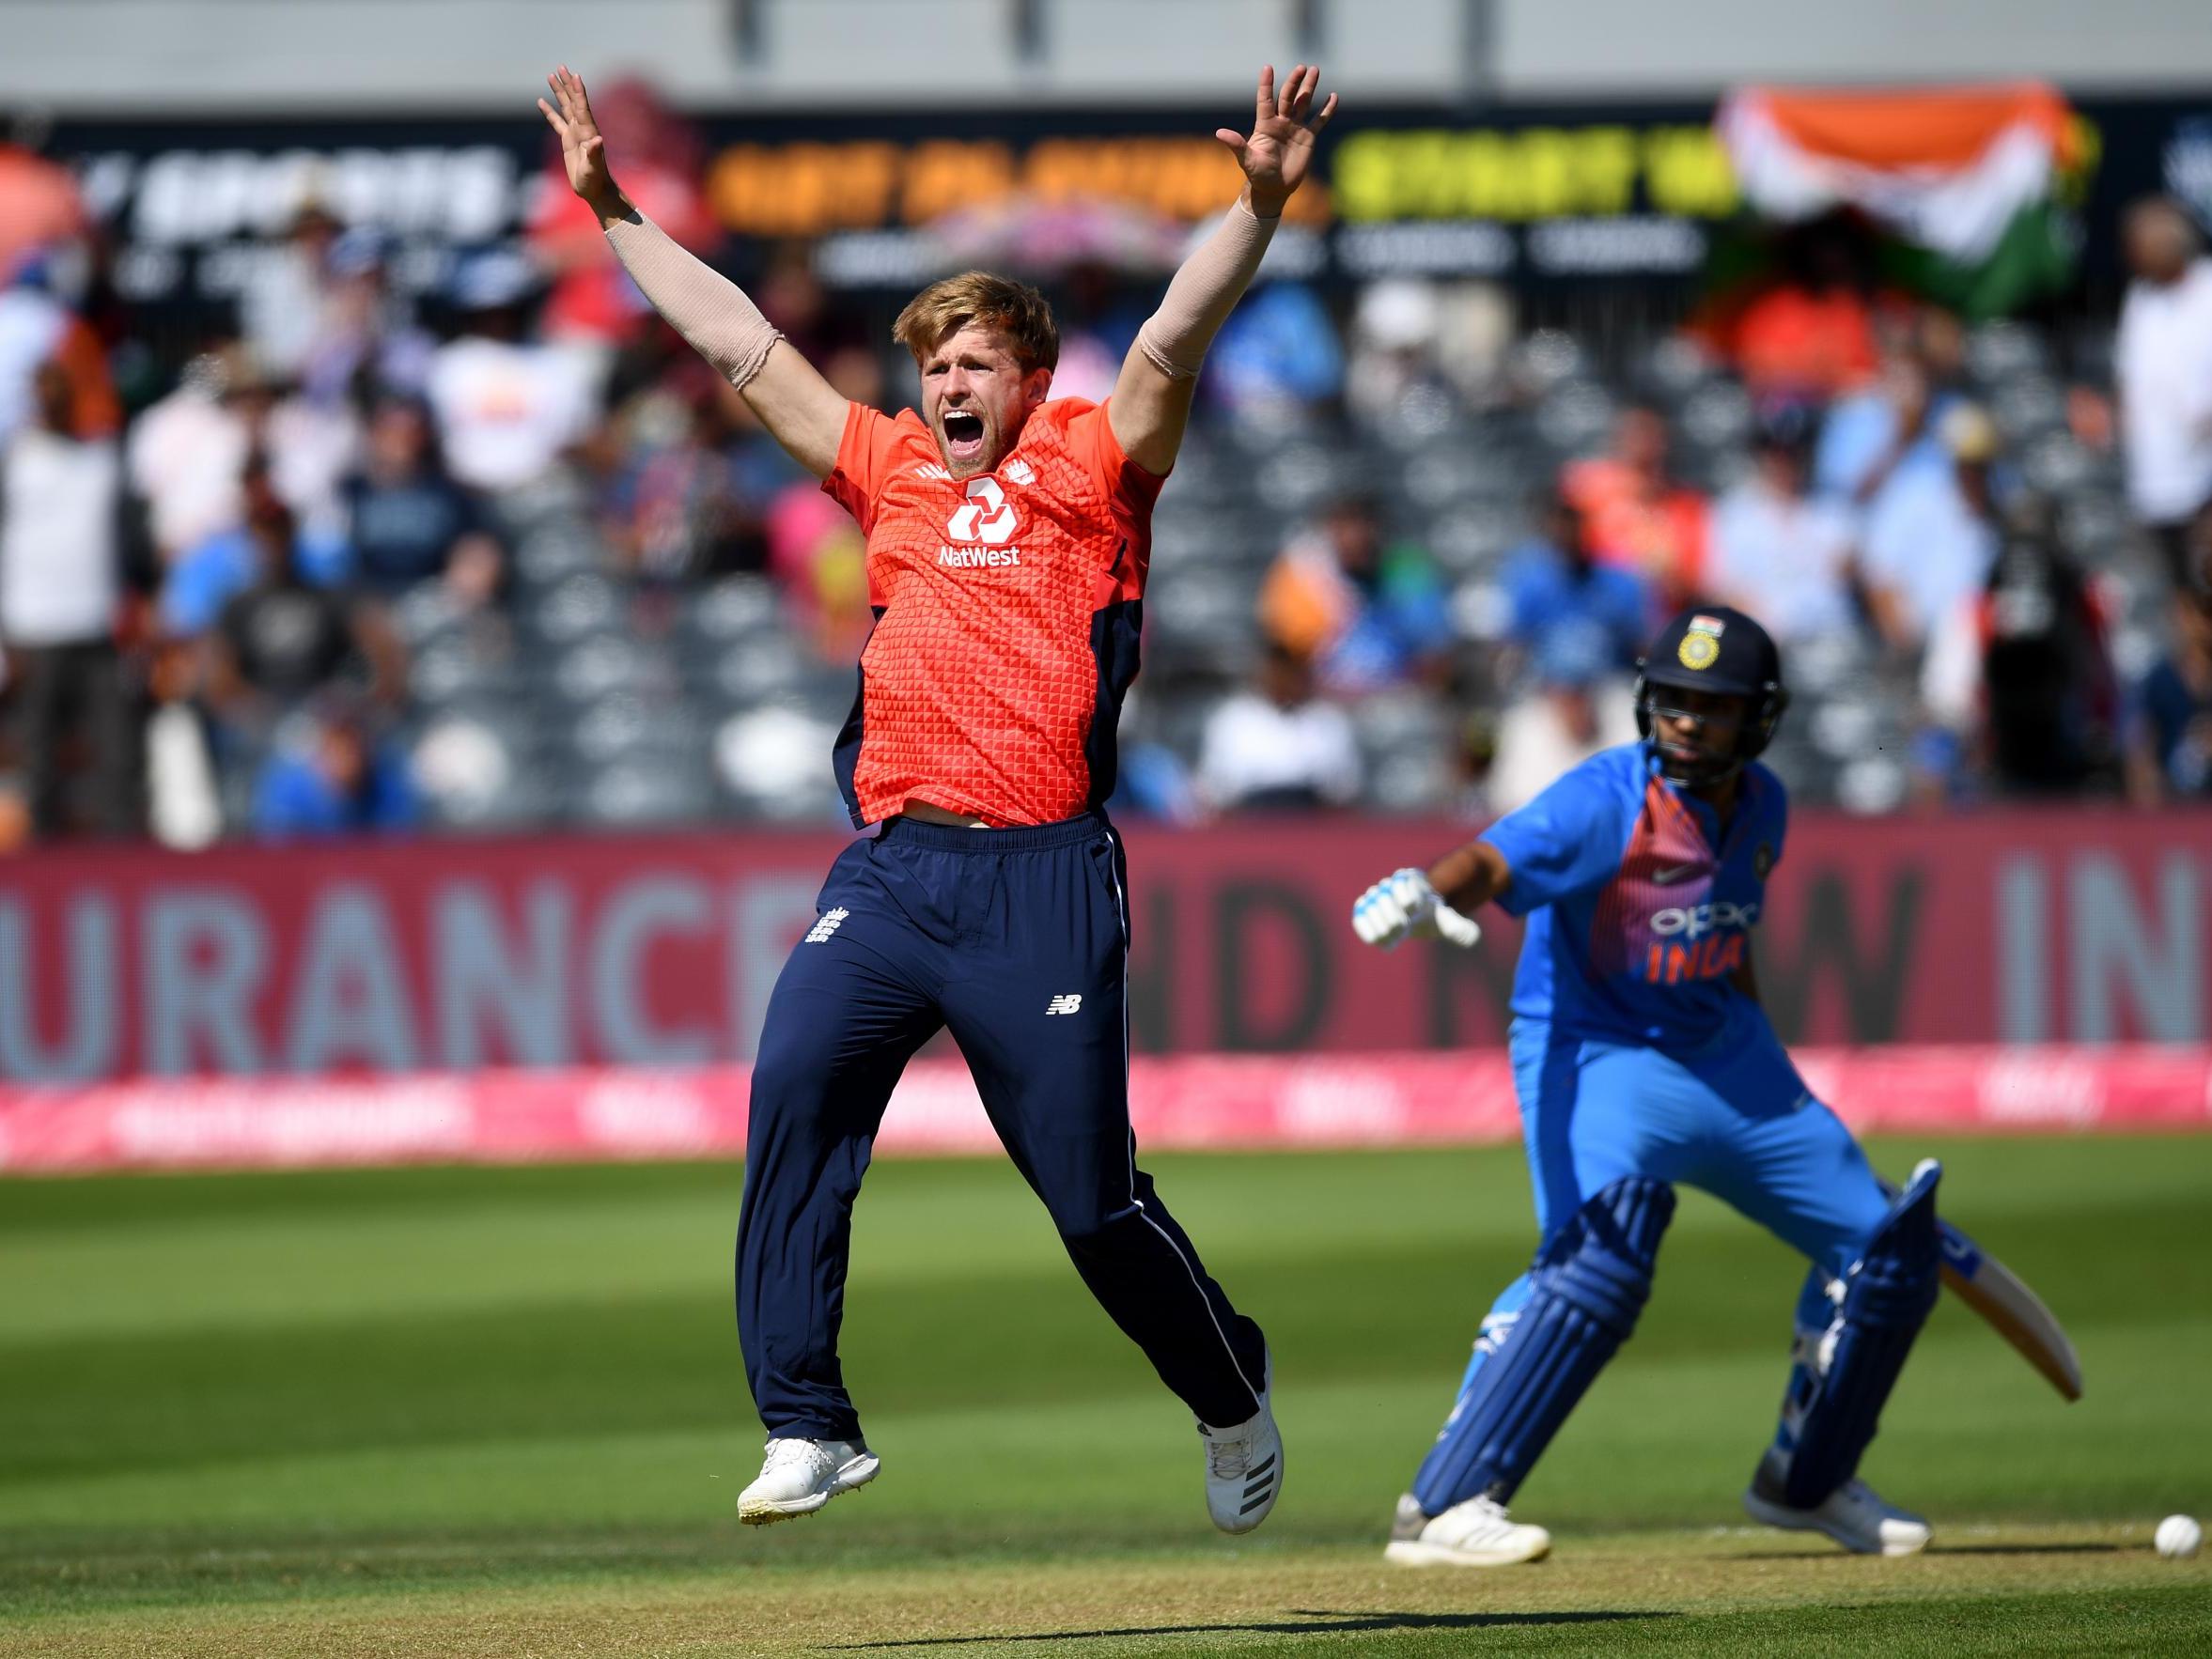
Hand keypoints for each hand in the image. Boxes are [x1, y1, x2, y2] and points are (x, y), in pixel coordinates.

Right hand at [538, 65, 623, 221]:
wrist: (595, 190)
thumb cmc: (595, 180)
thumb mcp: (593, 168)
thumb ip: (595, 154)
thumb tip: (597, 139)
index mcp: (588, 132)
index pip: (582, 108)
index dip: (578, 92)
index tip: (575, 75)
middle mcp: (582, 129)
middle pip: (573, 101)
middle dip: (567, 84)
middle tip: (561, 66)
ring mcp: (575, 133)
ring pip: (564, 107)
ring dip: (559, 92)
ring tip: (551, 75)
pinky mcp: (568, 141)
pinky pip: (556, 121)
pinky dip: (549, 111)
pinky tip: (541, 101)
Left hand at [1216, 64, 1336, 217]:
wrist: (1274, 188)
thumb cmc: (1258, 174)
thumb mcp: (1247, 160)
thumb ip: (1236, 145)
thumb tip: (1220, 133)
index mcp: (1265, 125)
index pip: (1265, 100)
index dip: (1266, 85)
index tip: (1267, 68)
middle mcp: (1280, 122)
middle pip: (1287, 97)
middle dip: (1294, 82)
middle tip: (1302, 67)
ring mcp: (1295, 128)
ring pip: (1303, 103)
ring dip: (1309, 87)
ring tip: (1315, 70)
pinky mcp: (1308, 137)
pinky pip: (1319, 121)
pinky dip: (1326, 110)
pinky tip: (1334, 97)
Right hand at [1351, 868, 1482, 950]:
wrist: (1413, 913)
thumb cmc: (1431, 914)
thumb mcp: (1447, 919)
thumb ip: (1459, 927)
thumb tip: (1472, 938)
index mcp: (1411, 882)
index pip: (1403, 882)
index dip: (1408, 899)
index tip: (1415, 910)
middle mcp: (1390, 886)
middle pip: (1385, 897)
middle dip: (1395, 918)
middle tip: (1405, 928)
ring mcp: (1375, 898)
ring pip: (1369, 907)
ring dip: (1383, 927)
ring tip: (1395, 937)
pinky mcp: (1364, 910)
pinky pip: (1359, 918)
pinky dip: (1366, 930)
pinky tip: (1381, 942)